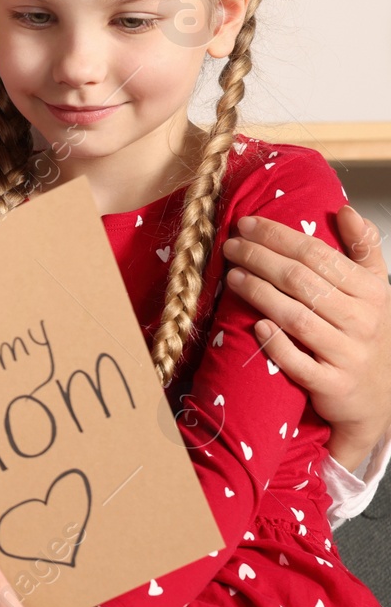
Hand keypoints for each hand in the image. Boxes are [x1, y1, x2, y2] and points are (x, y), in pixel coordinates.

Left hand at [223, 207, 390, 469]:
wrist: (382, 396)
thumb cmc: (370, 335)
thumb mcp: (377, 290)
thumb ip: (364, 249)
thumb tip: (346, 210)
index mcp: (371, 292)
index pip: (318, 254)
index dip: (278, 236)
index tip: (246, 224)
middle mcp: (361, 320)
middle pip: (301, 281)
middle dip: (260, 259)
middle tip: (230, 247)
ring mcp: (347, 354)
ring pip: (296, 317)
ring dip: (260, 294)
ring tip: (232, 277)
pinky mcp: (332, 385)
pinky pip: (299, 362)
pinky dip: (276, 343)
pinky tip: (256, 325)